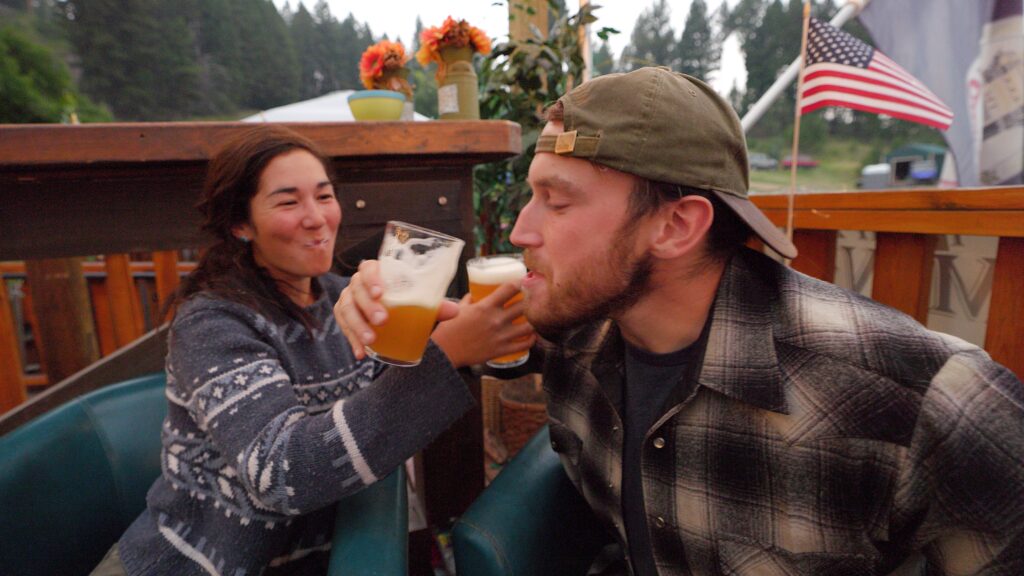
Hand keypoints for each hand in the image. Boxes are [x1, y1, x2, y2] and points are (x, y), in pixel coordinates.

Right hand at [333, 260, 459, 359]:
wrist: (393, 312)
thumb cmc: (407, 300)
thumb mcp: (420, 302)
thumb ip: (435, 306)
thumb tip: (454, 311)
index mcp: (377, 272)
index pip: (368, 268)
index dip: (371, 278)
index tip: (380, 293)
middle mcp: (358, 283)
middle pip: (356, 290)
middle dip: (368, 306)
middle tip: (382, 321)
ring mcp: (349, 299)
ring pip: (346, 309)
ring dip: (357, 326)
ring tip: (371, 340)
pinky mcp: (345, 317)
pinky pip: (344, 328)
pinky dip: (352, 341)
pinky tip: (361, 353)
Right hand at [431, 282, 535, 368]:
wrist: (445, 352)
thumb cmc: (449, 329)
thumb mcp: (459, 308)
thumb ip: (470, 300)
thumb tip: (475, 293)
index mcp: (486, 306)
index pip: (510, 288)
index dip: (520, 282)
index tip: (523, 281)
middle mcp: (496, 320)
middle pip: (524, 305)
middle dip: (531, 300)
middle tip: (533, 298)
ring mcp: (501, 336)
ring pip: (530, 325)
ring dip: (534, 320)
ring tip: (534, 317)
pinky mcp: (502, 350)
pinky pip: (525, 344)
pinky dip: (531, 339)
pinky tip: (531, 335)